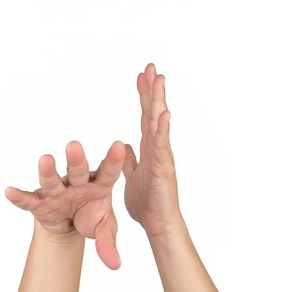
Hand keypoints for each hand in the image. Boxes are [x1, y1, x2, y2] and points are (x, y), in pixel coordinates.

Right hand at [5, 140, 124, 269]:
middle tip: (74, 146)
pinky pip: (29, 200)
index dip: (113, 160)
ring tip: (45, 159)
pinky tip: (9, 191)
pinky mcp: (40, 203)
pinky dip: (19, 197)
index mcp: (99, 185)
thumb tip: (115, 265)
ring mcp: (57, 192)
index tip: (118, 146)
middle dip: (76, 160)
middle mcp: (77, 183)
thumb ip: (108, 243)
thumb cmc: (91, 217)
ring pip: (52, 181)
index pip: (108, 172)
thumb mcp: (104, 230)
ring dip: (47, 171)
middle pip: (77, 171)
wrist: (70, 226)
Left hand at [122, 63, 184, 236]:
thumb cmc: (146, 204)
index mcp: (148, 149)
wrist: (156, 225)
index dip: (143, 96)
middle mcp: (157, 149)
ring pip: (159, 124)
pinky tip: (164, 112)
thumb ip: (130, 161)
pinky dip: (163, 130)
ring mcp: (162, 157)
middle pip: (153, 114)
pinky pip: (162, 147)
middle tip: (150, 66)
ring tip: (159, 79)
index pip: (145, 117)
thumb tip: (127, 146)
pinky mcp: (163, 170)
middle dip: (152, 90)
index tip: (141, 75)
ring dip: (159, 101)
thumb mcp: (131, 177)